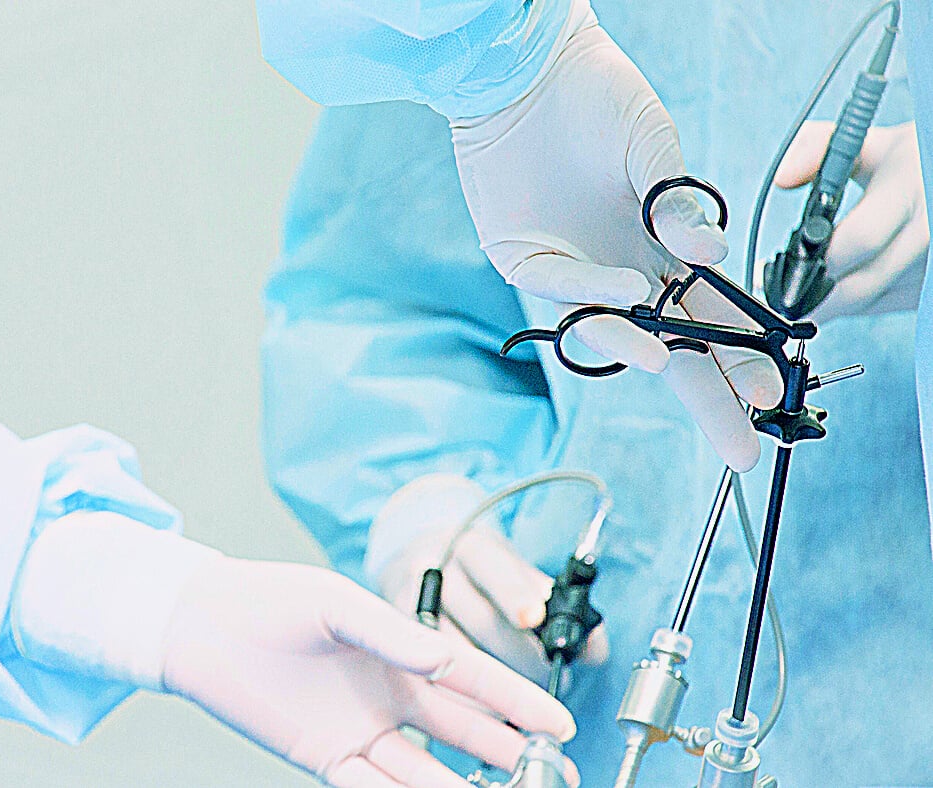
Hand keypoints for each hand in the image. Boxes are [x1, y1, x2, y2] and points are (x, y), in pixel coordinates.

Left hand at [13, 511, 578, 787]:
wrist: (202, 627)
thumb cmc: (269, 600)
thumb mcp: (335, 605)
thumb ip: (392, 634)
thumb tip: (445, 662)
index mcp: (397, 652)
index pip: (470, 680)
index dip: (516, 701)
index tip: (558, 722)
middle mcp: (386, 694)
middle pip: (459, 730)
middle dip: (505, 748)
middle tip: (545, 770)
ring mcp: (358, 729)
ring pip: (424, 769)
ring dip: (463, 786)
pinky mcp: (324, 756)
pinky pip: (372, 787)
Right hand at [367, 474, 605, 687]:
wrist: (415, 556)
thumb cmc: (474, 569)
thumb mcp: (509, 566)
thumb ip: (550, 601)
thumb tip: (593, 646)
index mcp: (471, 548)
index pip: (494, 568)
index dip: (515, 594)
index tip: (536, 617)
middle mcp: (436, 572)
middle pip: (480, 619)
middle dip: (523, 656)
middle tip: (553, 678)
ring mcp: (410, 605)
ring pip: (454, 654)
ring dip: (496, 688)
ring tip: (527, 710)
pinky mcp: (395, 637)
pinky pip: (430, 678)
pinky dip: (462, 701)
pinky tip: (486, 716)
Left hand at [449, 2, 781, 471]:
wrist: (530, 69)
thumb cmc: (597, 101)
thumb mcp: (653, 148)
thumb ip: (681, 206)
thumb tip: (710, 256)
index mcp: (661, 250)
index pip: (708, 318)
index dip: (739, 356)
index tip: (772, 391)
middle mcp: (621, 267)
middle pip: (670, 347)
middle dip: (706, 396)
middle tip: (740, 446)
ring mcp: (573, 267)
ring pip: (613, 328)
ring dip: (643, 350)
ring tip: (674, 365)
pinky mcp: (521, 255)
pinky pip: (563, 288)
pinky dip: (594, 293)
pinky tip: (627, 291)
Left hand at [774, 120, 928, 320]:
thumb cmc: (910, 163)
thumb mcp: (871, 144)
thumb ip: (817, 148)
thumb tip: (783, 178)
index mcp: (908, 191)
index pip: (859, 240)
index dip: (817, 261)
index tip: (783, 269)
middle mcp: (926, 232)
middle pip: (861, 286)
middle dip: (813, 298)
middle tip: (780, 300)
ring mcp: (931, 265)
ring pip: (870, 303)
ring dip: (834, 302)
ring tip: (807, 288)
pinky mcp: (930, 288)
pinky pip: (886, 305)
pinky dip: (859, 302)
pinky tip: (843, 285)